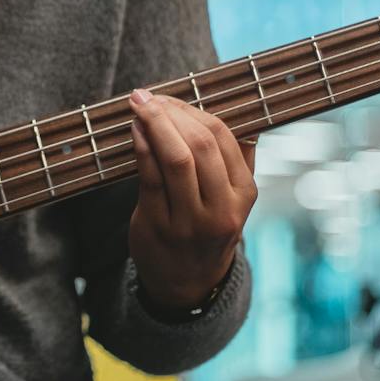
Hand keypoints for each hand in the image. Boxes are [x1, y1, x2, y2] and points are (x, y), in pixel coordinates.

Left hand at [125, 87, 257, 311]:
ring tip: (139, 106)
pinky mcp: (159, 227)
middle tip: (148, 97)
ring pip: (175, 159)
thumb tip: (240, 109)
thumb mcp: (234, 199)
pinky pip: (150, 178)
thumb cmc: (207, 228)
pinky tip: (134, 130)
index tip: (171, 98)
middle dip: (171, 113)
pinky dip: (141, 147)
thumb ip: (238, 159)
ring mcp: (190, 221)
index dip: (194, 111)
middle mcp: (221, 208)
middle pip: (200, 146)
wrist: (187, 283)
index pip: (224, 138)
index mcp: (244, 193)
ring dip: (154, 125)